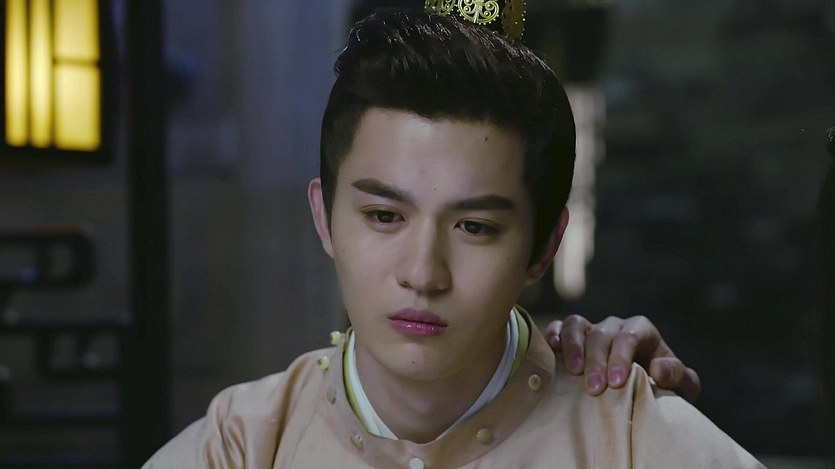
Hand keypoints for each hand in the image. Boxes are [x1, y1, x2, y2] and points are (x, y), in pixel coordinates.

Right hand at [544, 315, 700, 402]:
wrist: (644, 390)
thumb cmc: (662, 387)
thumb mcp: (682, 386)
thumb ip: (679, 376)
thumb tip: (657, 369)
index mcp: (642, 331)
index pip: (629, 336)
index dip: (621, 357)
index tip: (616, 382)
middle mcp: (615, 326)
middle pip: (602, 334)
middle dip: (597, 361)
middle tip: (594, 389)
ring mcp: (592, 328)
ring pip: (577, 325)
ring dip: (573, 347)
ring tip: (573, 372)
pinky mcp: (573, 336)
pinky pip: (560, 327)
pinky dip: (554, 334)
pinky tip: (552, 348)